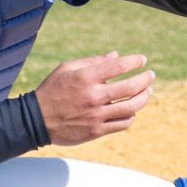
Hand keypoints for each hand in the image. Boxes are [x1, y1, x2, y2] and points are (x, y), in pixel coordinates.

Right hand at [32, 51, 154, 145]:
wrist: (36, 120)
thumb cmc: (52, 90)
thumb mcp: (67, 69)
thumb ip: (92, 62)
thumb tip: (116, 56)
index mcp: (86, 78)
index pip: (119, 66)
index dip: (135, 62)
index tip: (142, 60)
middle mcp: (93, 96)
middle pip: (131, 87)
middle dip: (145, 79)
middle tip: (151, 75)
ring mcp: (96, 116)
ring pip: (131, 107)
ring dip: (144, 98)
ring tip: (148, 92)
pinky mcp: (96, 131)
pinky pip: (122, 124)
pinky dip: (131, 116)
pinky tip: (132, 110)